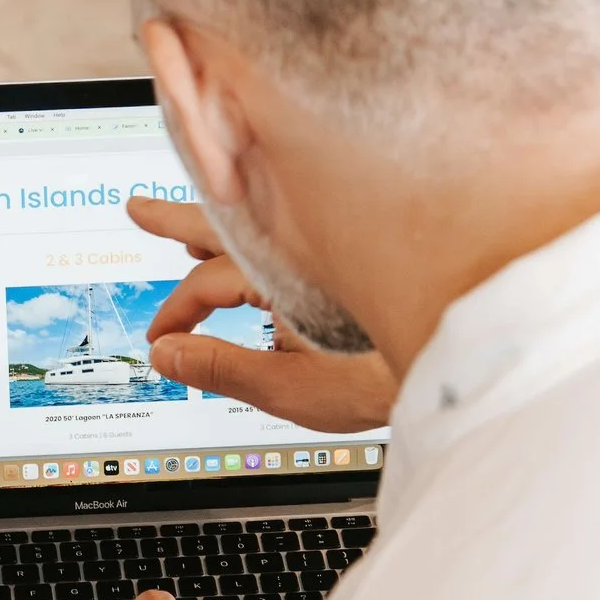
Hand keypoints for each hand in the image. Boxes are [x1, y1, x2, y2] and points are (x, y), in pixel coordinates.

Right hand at [127, 196, 398, 432]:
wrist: (460, 367)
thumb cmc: (387, 379)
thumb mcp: (291, 388)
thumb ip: (222, 369)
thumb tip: (168, 356)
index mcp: (282, 274)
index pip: (207, 284)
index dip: (176, 313)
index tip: (159, 338)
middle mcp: (304, 246)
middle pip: (228, 221)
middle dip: (178, 219)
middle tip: (139, 210)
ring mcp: (329, 245)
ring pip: (261, 220)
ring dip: (220, 221)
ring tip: (188, 226)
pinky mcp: (353, 254)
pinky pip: (291, 227)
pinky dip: (259, 232)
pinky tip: (253, 245)